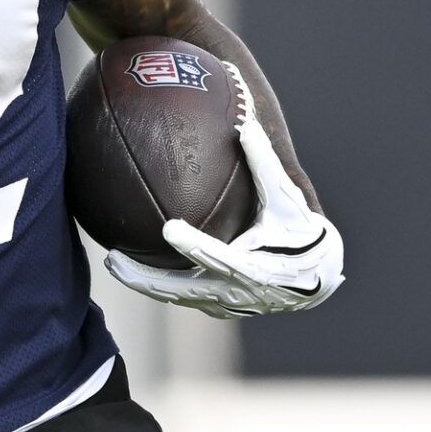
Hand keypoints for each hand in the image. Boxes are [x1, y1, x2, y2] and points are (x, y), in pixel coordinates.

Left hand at [106, 64, 343, 316]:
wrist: (318, 276)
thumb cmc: (302, 232)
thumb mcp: (287, 199)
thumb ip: (266, 164)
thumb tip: (246, 124)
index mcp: (254, 268)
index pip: (218, 256)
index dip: (194, 245)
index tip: (169, 228)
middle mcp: (236, 293)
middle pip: (182, 290)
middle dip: (145, 278)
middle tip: (113, 258)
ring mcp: (225, 305)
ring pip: (176, 297)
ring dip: (144, 282)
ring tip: (112, 262)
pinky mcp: (218, 307)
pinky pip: (182, 296)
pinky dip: (159, 284)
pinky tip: (133, 264)